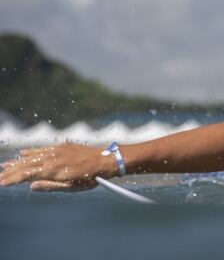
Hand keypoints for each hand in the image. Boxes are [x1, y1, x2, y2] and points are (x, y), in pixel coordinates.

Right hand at [0, 142, 114, 190]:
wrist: (104, 159)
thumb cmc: (89, 177)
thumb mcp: (70, 187)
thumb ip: (50, 186)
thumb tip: (31, 186)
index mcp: (52, 170)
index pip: (26, 175)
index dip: (13, 179)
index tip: (2, 183)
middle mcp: (51, 158)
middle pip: (26, 165)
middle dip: (11, 171)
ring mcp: (56, 151)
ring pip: (32, 156)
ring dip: (17, 161)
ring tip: (4, 165)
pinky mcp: (62, 146)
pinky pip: (42, 149)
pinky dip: (31, 152)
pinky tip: (22, 153)